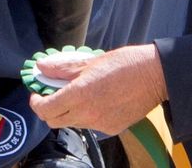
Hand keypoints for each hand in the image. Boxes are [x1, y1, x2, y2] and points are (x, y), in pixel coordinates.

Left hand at [28, 43, 167, 136]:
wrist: (155, 76)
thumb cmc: (124, 64)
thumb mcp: (89, 61)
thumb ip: (62, 68)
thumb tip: (41, 67)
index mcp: (79, 94)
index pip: (45, 109)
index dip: (36, 102)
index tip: (37, 93)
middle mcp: (87, 114)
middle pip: (55, 121)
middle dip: (49, 109)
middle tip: (52, 94)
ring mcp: (100, 124)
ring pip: (72, 123)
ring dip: (68, 112)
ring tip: (78, 94)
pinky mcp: (112, 129)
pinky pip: (91, 125)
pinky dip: (87, 115)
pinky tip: (97, 100)